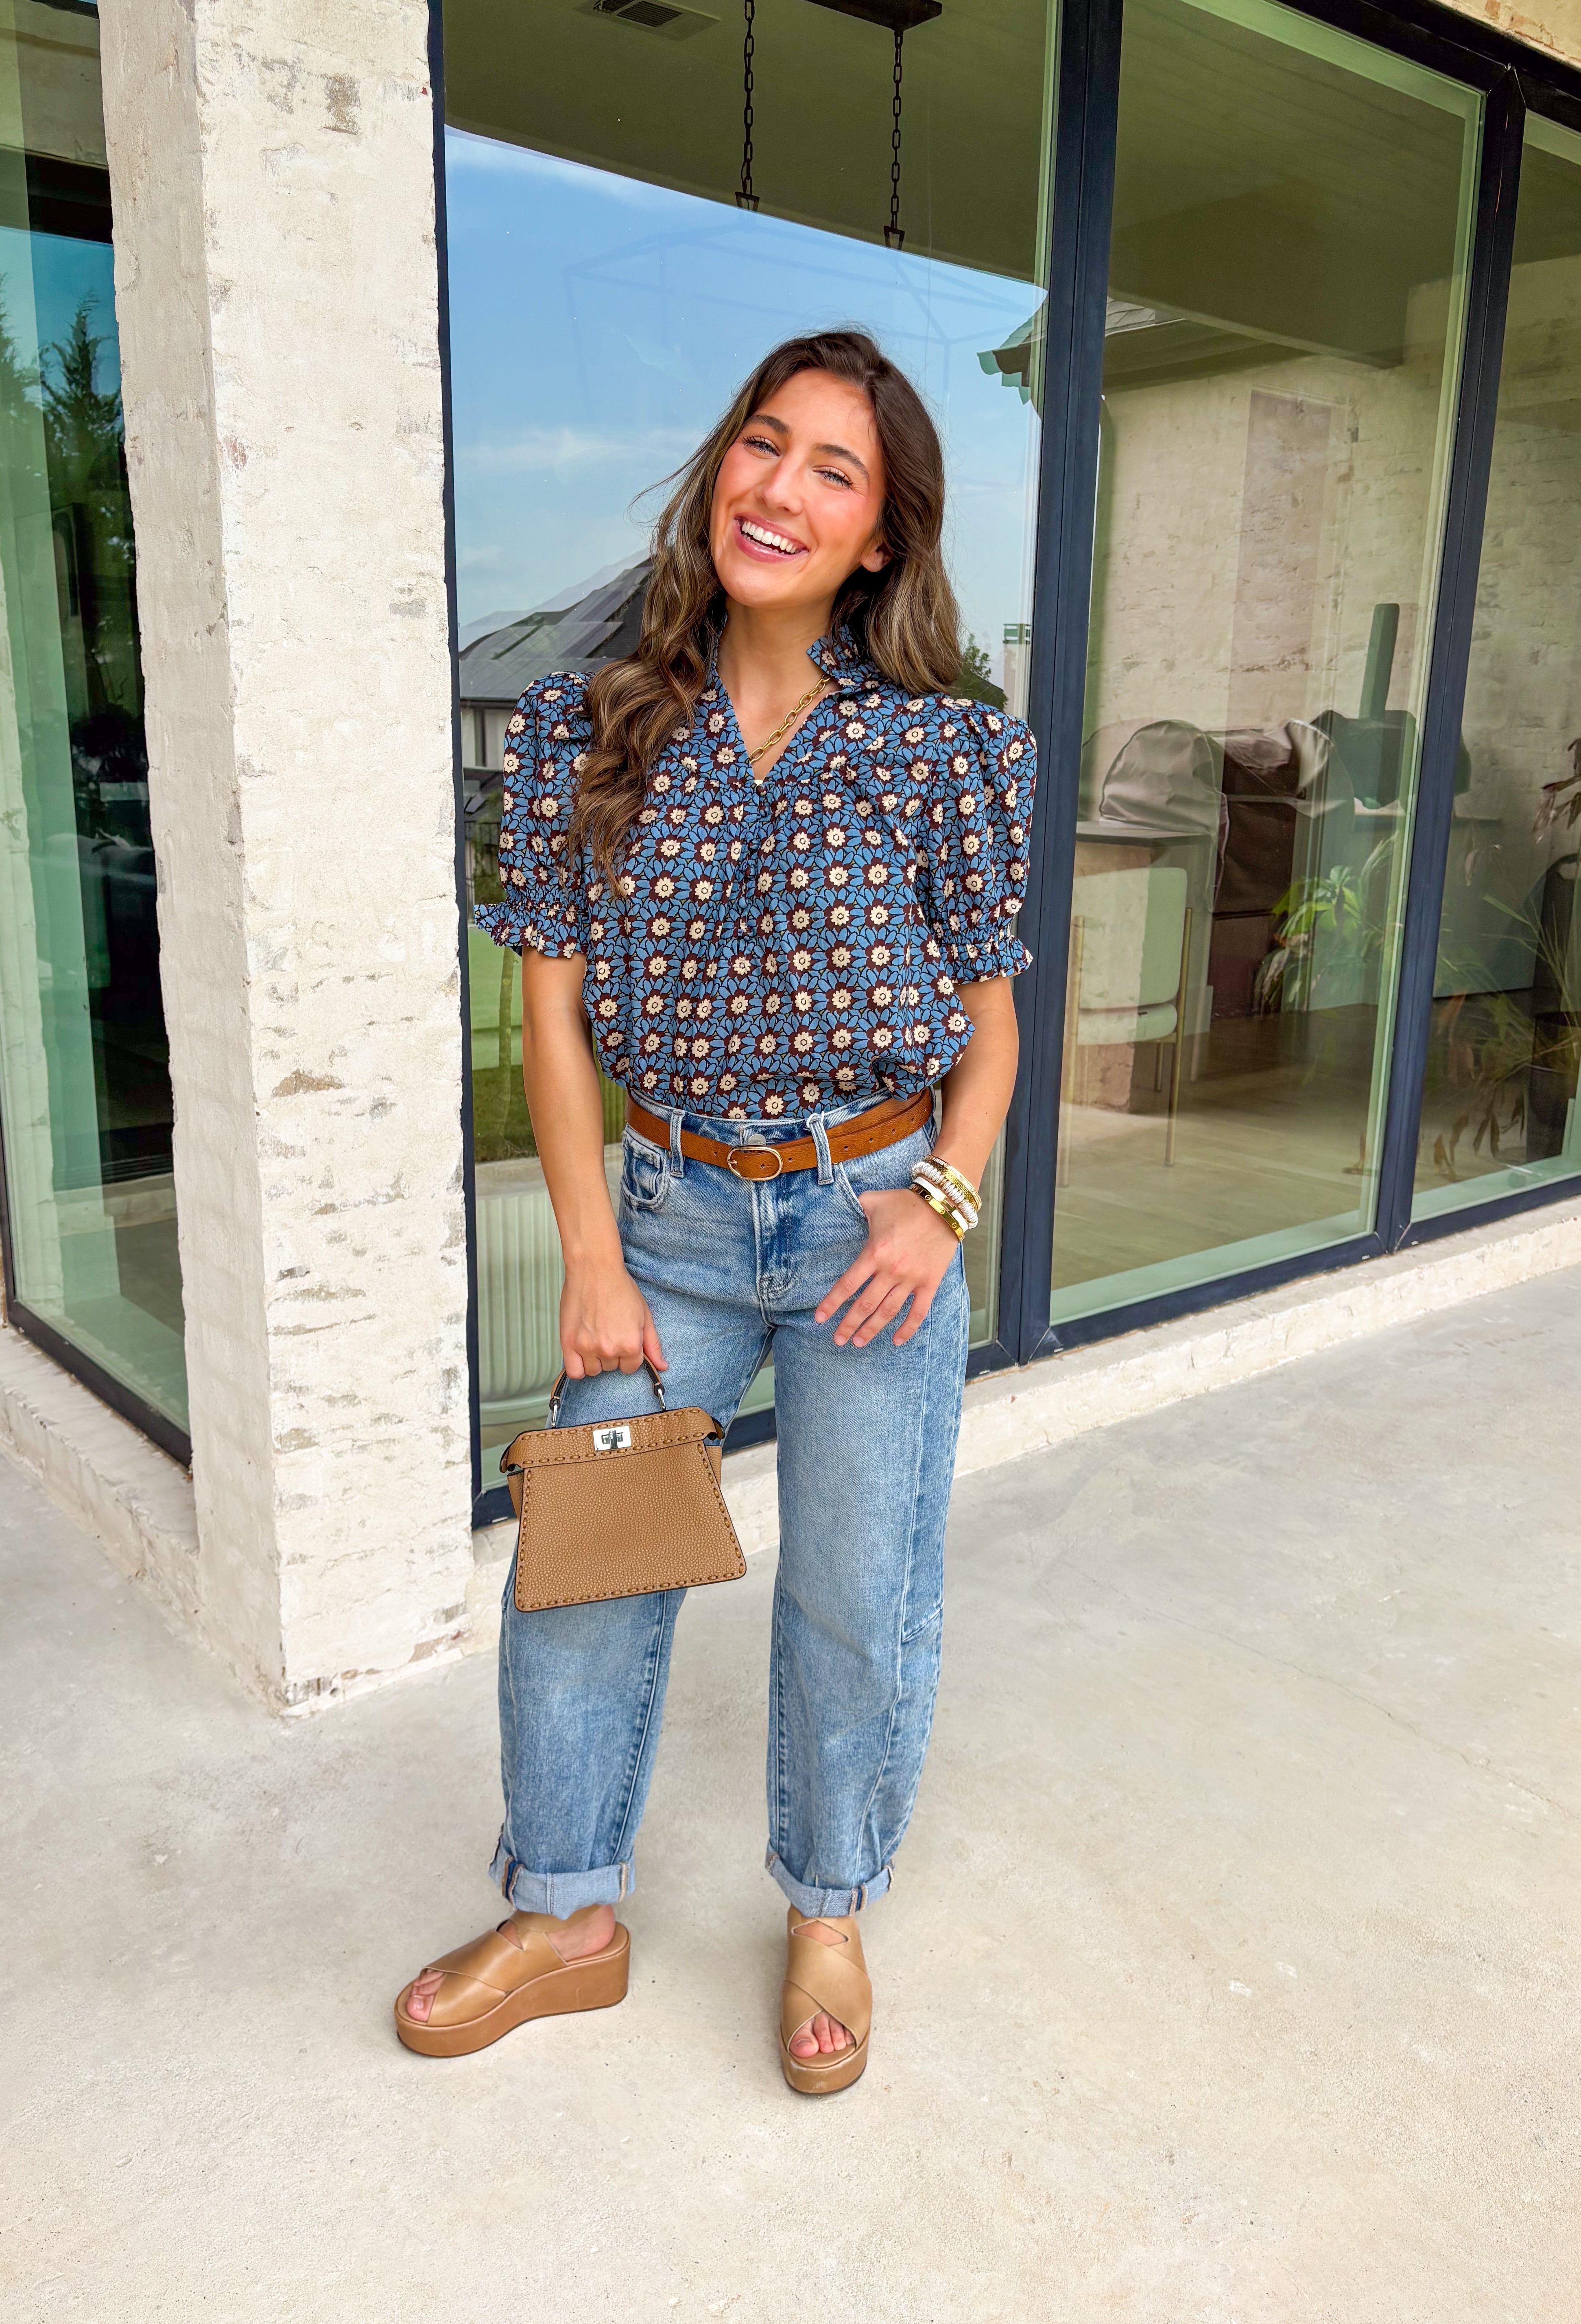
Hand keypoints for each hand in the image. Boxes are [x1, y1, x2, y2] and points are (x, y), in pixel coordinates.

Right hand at [559, 1258, 666, 1378]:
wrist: (595, 1269)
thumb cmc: (619, 1288)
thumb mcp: (644, 1315)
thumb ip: (652, 1344)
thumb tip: (662, 1366)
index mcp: (630, 1345)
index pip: (630, 1368)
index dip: (627, 1355)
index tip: (622, 1340)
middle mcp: (609, 1349)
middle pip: (611, 1368)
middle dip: (612, 1354)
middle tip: (607, 1331)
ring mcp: (587, 1347)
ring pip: (593, 1370)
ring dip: (595, 1359)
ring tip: (594, 1336)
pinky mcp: (568, 1343)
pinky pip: (574, 1372)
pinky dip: (578, 1367)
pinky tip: (582, 1352)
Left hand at [814, 1188, 960, 1349]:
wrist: (945, 1205)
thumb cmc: (906, 1203)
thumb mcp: (873, 1200)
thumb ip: (855, 1207)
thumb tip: (843, 1208)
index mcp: (874, 1253)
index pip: (847, 1284)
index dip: (832, 1303)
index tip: (820, 1318)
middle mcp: (891, 1270)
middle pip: (865, 1304)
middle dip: (848, 1325)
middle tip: (837, 1340)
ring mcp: (912, 1279)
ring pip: (888, 1312)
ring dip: (872, 1330)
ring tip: (858, 1343)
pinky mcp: (930, 1282)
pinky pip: (918, 1312)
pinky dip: (908, 1328)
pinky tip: (897, 1341)